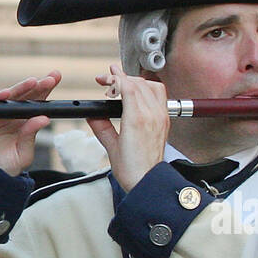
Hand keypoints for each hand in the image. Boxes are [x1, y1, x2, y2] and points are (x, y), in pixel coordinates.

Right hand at [0, 73, 59, 174]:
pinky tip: (6, 95)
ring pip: (5, 98)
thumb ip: (31, 136)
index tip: (54, 79)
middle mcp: (6, 116)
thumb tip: (44, 118)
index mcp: (21, 122)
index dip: (44, 90)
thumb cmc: (2, 168)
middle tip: (49, 79)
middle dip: (35, 86)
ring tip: (33, 83)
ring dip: (19, 89)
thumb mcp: (23, 154)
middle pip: (22, 96)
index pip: (34, 102)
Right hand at [85, 65, 169, 191]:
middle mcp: (152, 115)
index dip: (115, 77)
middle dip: (122, 78)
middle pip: (139, 83)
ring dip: (136, 82)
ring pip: (152, 87)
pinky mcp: (165, 121)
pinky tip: (138, 95)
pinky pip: (160, 96)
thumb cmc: (132, 170)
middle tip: (107, 82)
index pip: (128, 86)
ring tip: (123, 86)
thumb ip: (101, 127)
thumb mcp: (110, 147)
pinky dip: (147, 90)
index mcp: (137, 120)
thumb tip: (92, 115)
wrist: (148, 182)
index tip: (106, 75)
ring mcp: (161, 117)